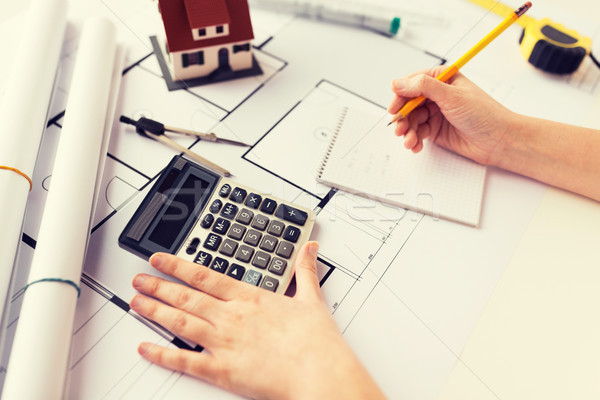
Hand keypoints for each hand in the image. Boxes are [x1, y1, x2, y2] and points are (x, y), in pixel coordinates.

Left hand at [129, 242, 384, 399]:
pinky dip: (162, 355)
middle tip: (139, 279)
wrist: (319, 373)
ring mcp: (223, 343)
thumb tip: (310, 249)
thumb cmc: (315, 341)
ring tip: (136, 302)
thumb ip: (305, 271)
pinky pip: (185, 362)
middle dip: (159, 286)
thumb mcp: (312, 299)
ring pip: (180, 323)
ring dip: (155, 311)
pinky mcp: (221, 370)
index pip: (205, 276)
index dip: (178, 266)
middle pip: (186, 298)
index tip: (160, 259)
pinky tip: (145, 348)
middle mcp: (231, 317)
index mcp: (249, 298)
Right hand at [388, 66, 515, 165]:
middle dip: (402, 117)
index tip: (394, 108)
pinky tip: (415, 145)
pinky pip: (417, 133)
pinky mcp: (436, 130)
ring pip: (411, 120)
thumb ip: (423, 87)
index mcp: (442, 79)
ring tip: (409, 140)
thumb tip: (398, 82)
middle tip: (399, 128)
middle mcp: (437, 95)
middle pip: (408, 103)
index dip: (400, 95)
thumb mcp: (451, 96)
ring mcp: (436, 113)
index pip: (412, 83)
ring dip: (407, 131)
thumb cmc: (484, 115)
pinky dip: (414, 140)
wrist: (499, 140)